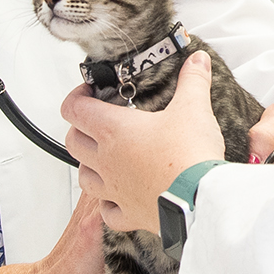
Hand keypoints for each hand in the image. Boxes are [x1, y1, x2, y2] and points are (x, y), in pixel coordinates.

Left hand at [61, 51, 233, 233]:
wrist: (199, 199)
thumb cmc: (189, 156)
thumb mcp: (193, 108)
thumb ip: (193, 80)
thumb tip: (197, 60)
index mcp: (114, 130)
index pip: (74, 109)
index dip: (76, 96)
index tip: (90, 92)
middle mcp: (107, 160)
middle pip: (73, 142)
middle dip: (80, 129)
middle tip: (97, 122)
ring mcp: (115, 190)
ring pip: (84, 177)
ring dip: (88, 165)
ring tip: (102, 158)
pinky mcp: (130, 213)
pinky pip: (107, 211)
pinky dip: (108, 204)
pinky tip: (118, 197)